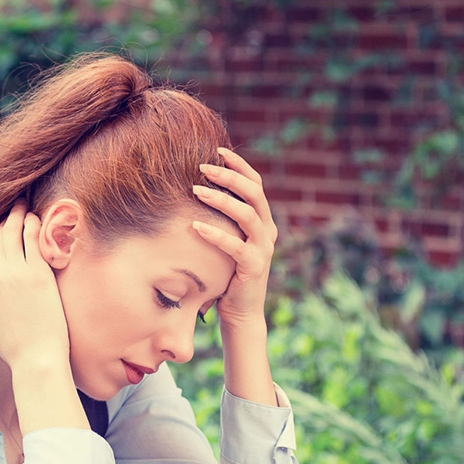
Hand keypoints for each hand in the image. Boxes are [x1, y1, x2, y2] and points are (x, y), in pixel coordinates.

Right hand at [0, 200, 69, 369]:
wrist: (35, 356)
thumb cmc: (11, 343)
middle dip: (4, 218)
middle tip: (13, 207)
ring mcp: (17, 271)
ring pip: (12, 231)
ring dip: (17, 214)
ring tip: (23, 206)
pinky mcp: (39, 273)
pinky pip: (34, 238)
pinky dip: (33, 224)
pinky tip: (37, 219)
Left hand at [191, 147, 277, 328]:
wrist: (240, 312)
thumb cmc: (227, 274)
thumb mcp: (227, 241)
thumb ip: (223, 220)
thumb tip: (197, 190)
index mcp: (264, 222)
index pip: (256, 185)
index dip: (239, 165)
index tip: (217, 151)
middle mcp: (268, 232)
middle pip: (254, 193)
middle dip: (229, 176)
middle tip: (202, 167)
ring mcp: (264, 249)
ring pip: (247, 215)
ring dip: (221, 199)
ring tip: (195, 190)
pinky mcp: (253, 267)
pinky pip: (235, 246)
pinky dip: (215, 234)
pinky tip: (195, 225)